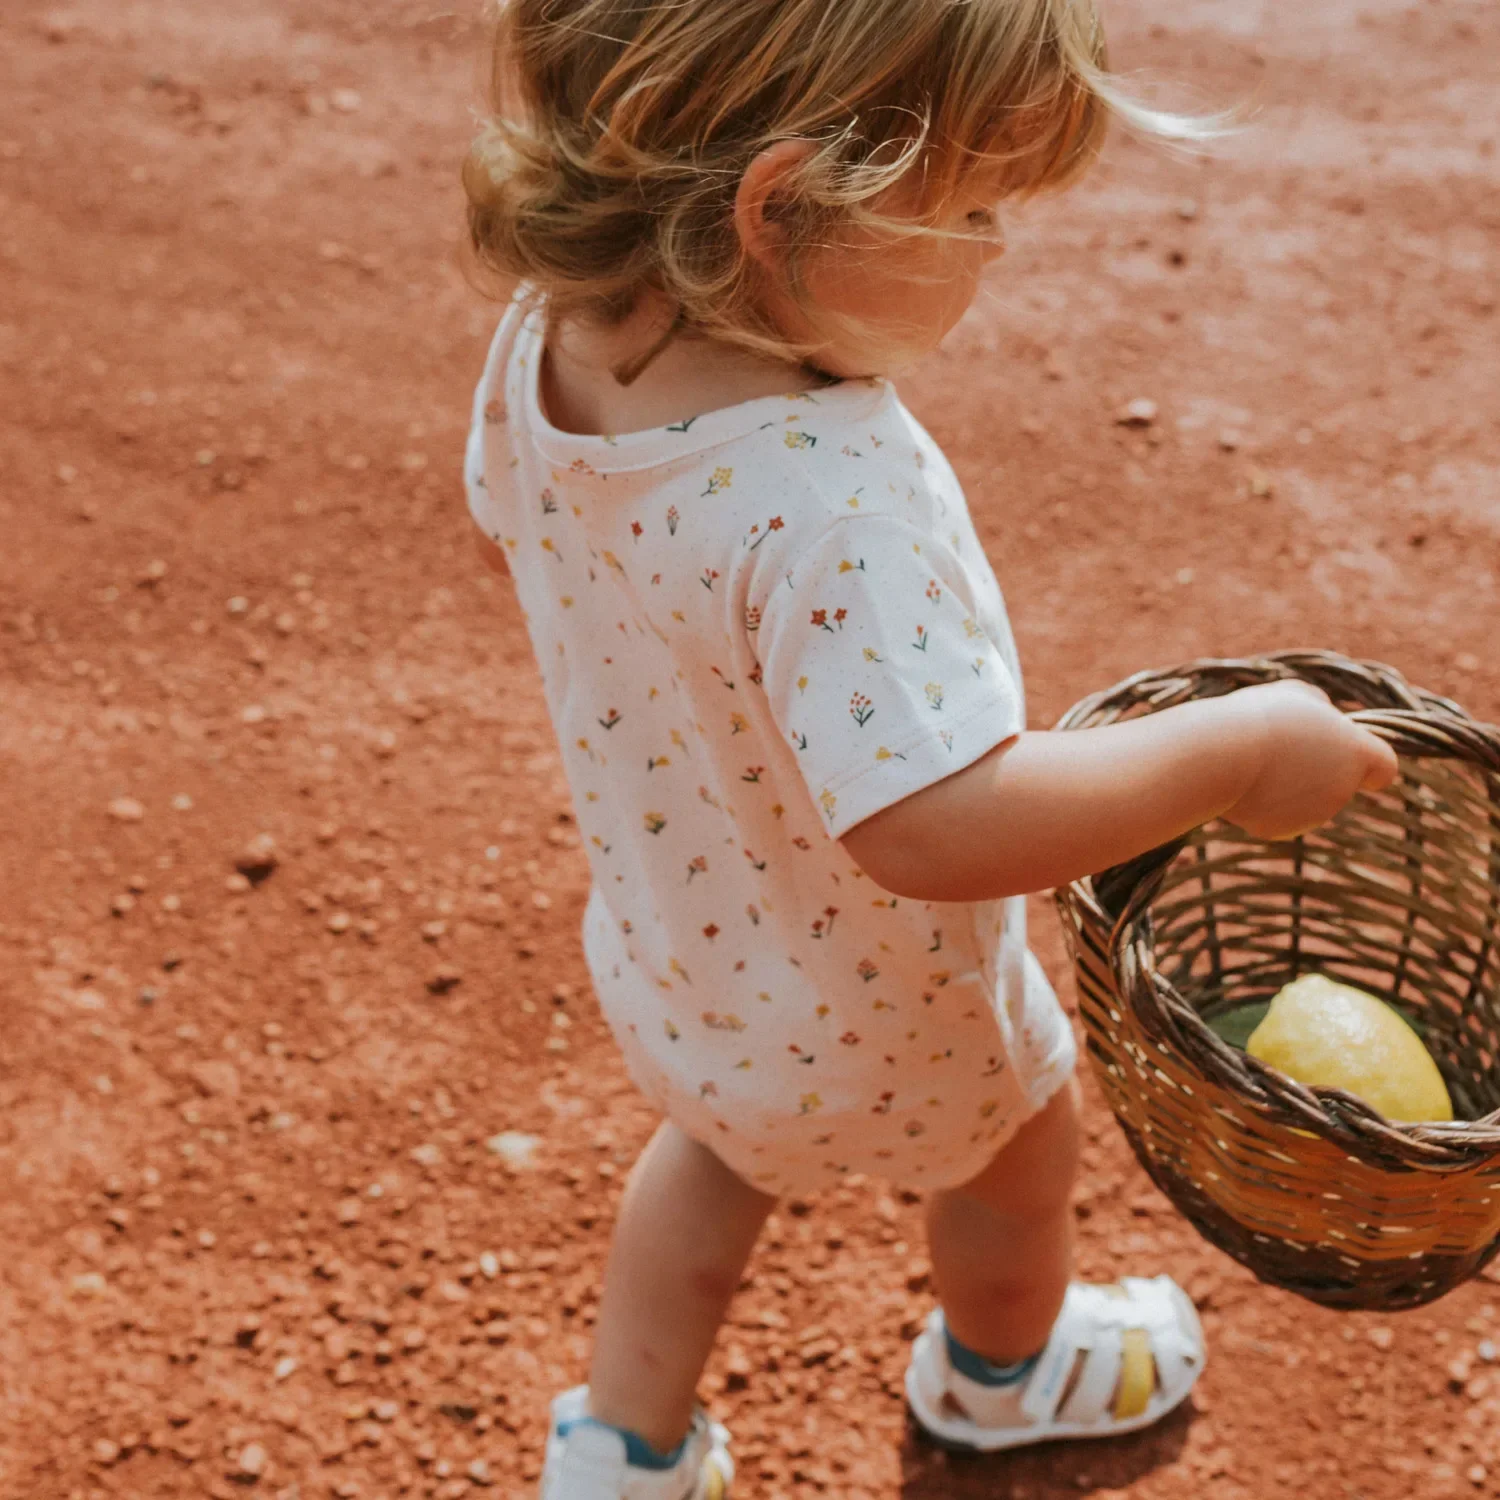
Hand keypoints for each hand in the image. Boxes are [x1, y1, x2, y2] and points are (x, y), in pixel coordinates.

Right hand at [1221, 681, 1398, 840]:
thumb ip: (1320, 706)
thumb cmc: (1262, 718)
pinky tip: (1243, 782)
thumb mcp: (1296, 694)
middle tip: (1279, 746)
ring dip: (1285, 782)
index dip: (1369, 762)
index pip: (1384, 768)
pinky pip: (1273, 812)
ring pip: (1302, 797)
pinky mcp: (1278, 830)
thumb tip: (1322, 716)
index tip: (1350, 756)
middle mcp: (1341, 791)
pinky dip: (1260, 800)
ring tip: (1255, 760)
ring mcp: (1311, 816)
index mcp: (1356, 754)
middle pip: (1335, 780)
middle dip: (1313, 767)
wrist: (1221, 756)